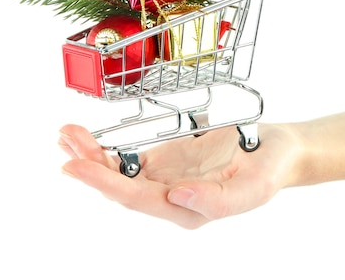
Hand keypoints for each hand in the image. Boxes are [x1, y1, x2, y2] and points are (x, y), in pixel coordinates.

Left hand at [59, 122, 298, 228]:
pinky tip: (90, 138)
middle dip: (89, 164)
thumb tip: (175, 197)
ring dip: (92, 154)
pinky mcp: (168, 160)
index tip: (75, 166)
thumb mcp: (254, 188)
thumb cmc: (270, 169)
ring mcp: (167, 178)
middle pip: (120, 185)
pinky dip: (108, 147)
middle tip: (65, 140)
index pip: (136, 198)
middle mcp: (171, 198)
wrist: (279, 150)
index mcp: (187, 210)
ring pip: (120, 171)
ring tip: (67, 134)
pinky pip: (131, 157)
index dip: (103, 182)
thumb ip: (216, 200)